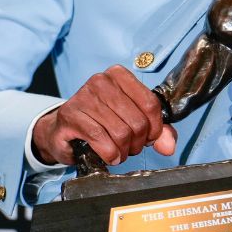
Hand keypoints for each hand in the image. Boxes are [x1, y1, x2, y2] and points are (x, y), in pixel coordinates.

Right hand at [32, 65, 175, 165]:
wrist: (63, 131)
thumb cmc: (101, 123)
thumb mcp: (132, 121)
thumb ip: (157, 131)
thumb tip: (169, 146)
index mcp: (119, 75)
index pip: (151, 103)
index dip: (155, 128)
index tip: (149, 138)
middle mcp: (101, 81)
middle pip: (137, 120)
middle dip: (138, 142)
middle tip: (130, 148)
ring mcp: (84, 96)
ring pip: (121, 132)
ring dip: (123, 151)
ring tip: (119, 152)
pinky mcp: (71, 115)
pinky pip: (101, 140)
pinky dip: (110, 154)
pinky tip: (109, 156)